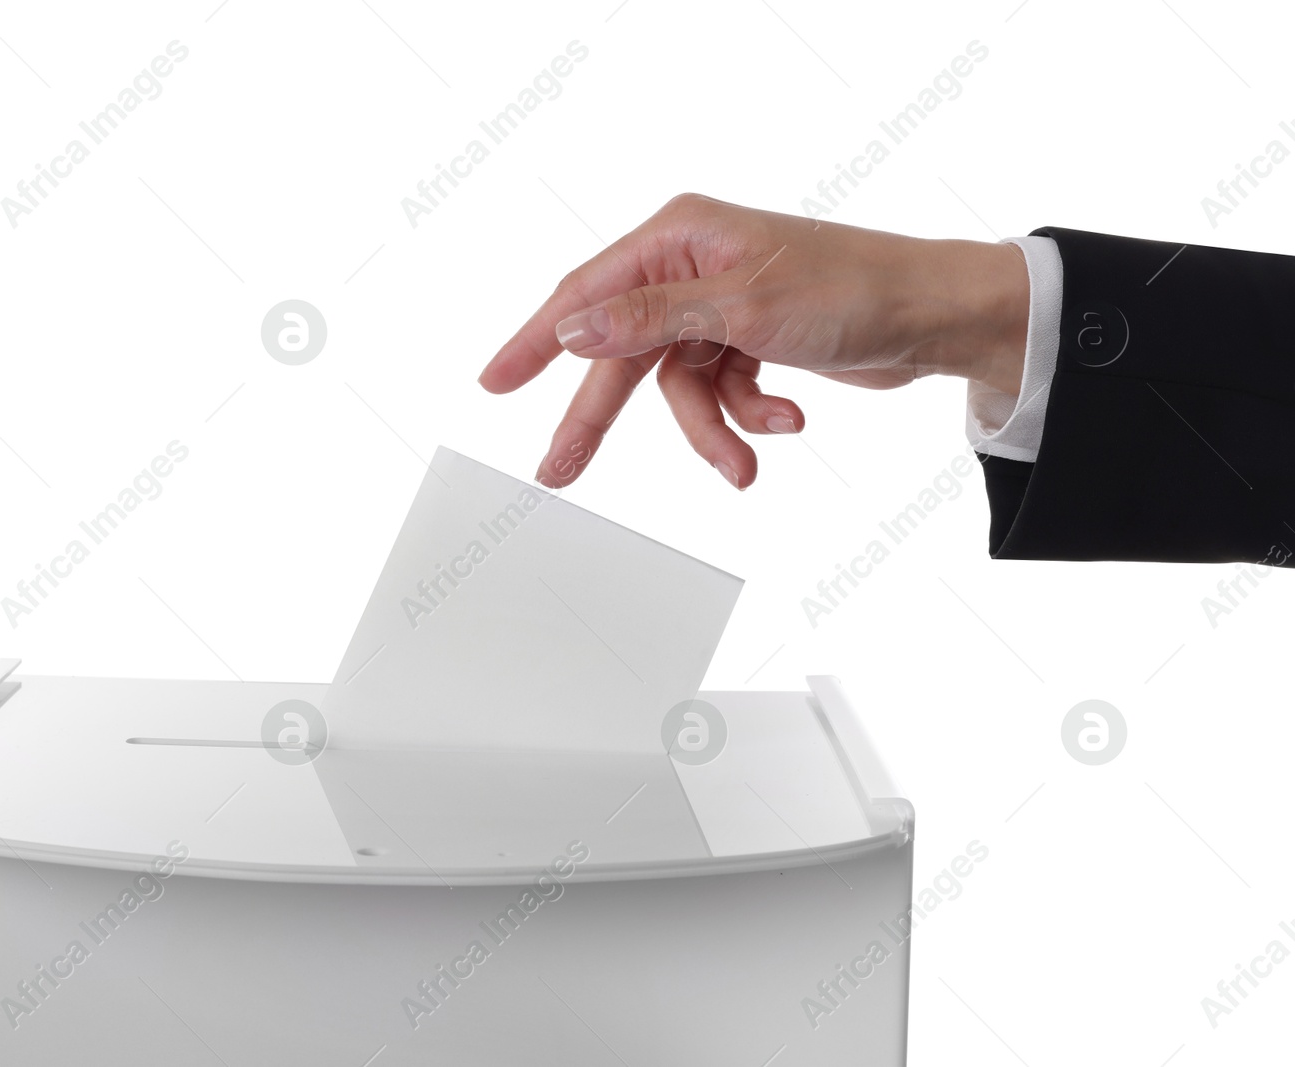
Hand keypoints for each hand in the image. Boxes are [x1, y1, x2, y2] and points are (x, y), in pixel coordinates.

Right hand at [479, 194, 1028, 489]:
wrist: (935, 319)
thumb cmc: (854, 288)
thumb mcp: (740, 307)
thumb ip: (648, 318)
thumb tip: (573, 329)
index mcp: (679, 237)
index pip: (586, 295)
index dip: (536, 340)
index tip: (495, 381)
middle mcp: (691, 267)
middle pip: (623, 353)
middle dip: (604, 416)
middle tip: (562, 469)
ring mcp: (720, 307)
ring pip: (677, 389)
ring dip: (711, 429)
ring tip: (743, 459)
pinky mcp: (748, 341)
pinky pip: (719, 395)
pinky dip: (747, 417)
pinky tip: (784, 419)